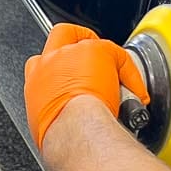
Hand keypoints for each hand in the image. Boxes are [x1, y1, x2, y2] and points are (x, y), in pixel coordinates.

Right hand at [23, 23, 150, 148]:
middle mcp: (49, 62)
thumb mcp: (47, 127)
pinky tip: (135, 89)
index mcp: (35, 81)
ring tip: (117, 79)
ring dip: (106, 58)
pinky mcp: (96, 50)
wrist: (75, 132)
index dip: (59, 65)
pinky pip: (118, 54)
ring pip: (92, 41)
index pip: (42, 62)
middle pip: (61, 34)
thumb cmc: (62, 135)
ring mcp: (72, 53)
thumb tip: (67, 124)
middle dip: (76, 39)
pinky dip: (129, 71)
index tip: (70, 76)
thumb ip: (55, 113)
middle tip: (92, 57)